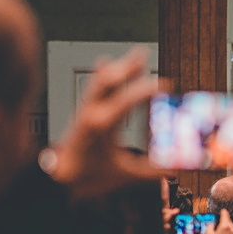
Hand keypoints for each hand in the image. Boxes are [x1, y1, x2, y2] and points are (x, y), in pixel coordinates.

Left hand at [49, 48, 161, 197]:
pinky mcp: (84, 113)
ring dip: (118, 68)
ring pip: (100, 81)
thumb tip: (175, 168)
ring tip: (133, 56)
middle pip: (108, 81)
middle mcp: (91, 113)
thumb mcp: (124, 175)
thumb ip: (152, 172)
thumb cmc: (85, 176)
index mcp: (101, 126)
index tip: (163, 85)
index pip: (125, 100)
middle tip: (143, 54)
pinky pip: (93, 88)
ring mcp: (86, 110)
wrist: (58, 178)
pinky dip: (102, 75)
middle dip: (127, 67)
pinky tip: (107, 65)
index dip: (145, 90)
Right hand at [205, 209, 232, 233]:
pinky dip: (228, 233)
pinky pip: (232, 232)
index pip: (225, 214)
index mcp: (225, 226)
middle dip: (222, 221)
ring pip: (230, 227)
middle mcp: (232, 229)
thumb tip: (212, 222)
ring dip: (225, 227)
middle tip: (216, 225)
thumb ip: (210, 225)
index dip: (222, 212)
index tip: (221, 211)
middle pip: (228, 220)